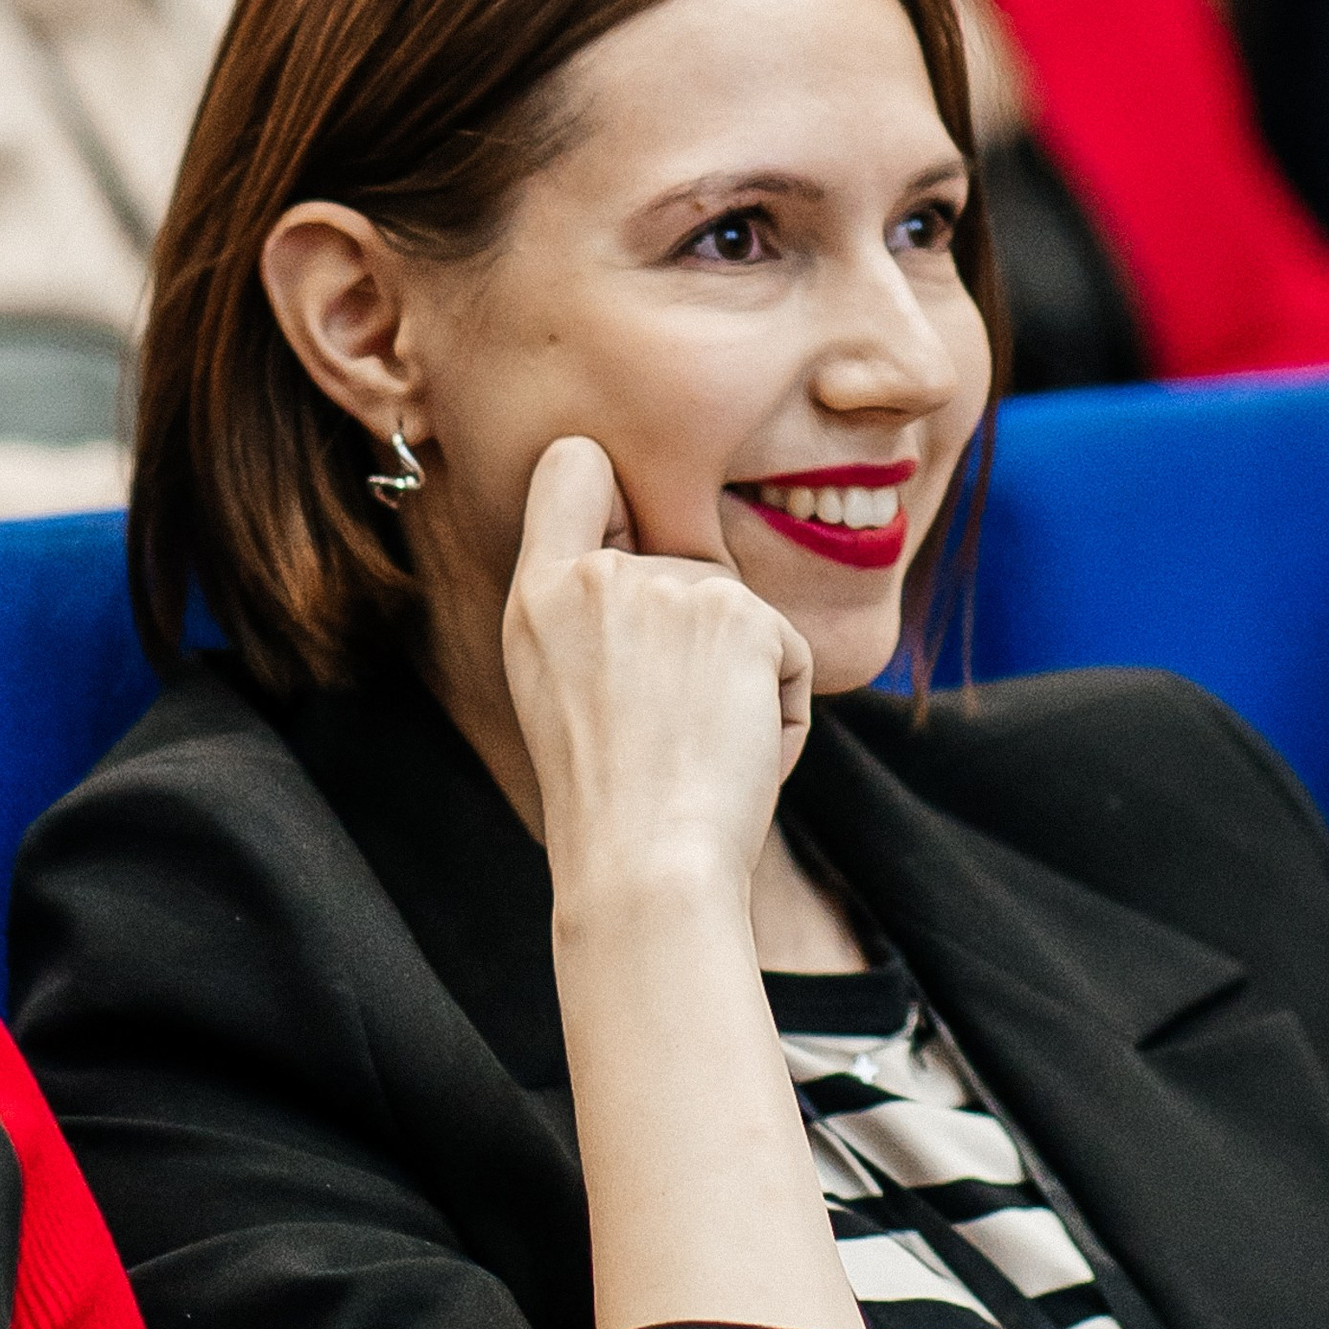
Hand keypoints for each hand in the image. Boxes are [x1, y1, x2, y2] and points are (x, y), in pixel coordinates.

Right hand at [502, 435, 812, 930]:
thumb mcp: (557, 684)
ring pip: (739, 616)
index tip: (626, 537)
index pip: (573, 465)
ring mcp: (672, 588)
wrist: (646, 864)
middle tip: (663, 725)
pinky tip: (736, 754)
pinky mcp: (743, 615)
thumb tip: (659, 568)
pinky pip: (788, 653)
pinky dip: (781, 710)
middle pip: (684, 562)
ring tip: (695, 749)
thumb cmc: (609, 799)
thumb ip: (592, 609)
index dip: (613, 490)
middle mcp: (600, 575)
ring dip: (740, 682)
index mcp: (540, 594)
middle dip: (696, 638)